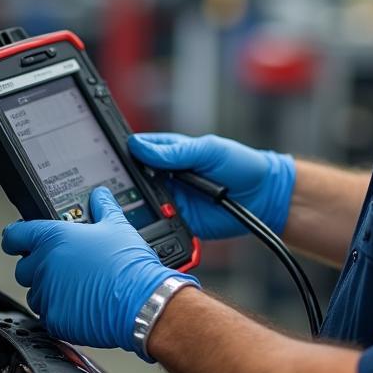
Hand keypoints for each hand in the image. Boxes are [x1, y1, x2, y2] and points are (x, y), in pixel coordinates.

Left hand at [1, 187, 198, 359]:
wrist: (140, 301)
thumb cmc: (128, 265)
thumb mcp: (117, 226)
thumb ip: (103, 207)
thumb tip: (100, 195)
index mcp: (54, 237)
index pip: (15, 234)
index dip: (16, 237)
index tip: (18, 240)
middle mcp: (45, 265)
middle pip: (24, 267)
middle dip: (38, 267)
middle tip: (63, 266)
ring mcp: (47, 294)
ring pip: (36, 293)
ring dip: (49, 290)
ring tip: (77, 287)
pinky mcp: (54, 319)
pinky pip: (48, 314)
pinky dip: (60, 311)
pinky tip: (81, 304)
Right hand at [127, 132, 294, 239]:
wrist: (264, 197)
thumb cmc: (241, 165)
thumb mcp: (209, 151)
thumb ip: (175, 152)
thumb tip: (139, 146)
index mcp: (170, 153)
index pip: (137, 152)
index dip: (122, 156)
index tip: (108, 161)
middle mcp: (167, 177)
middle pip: (135, 181)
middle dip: (125, 186)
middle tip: (115, 189)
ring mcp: (172, 201)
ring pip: (143, 205)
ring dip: (137, 207)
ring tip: (131, 208)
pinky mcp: (180, 222)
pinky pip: (160, 225)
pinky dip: (154, 226)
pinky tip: (150, 223)